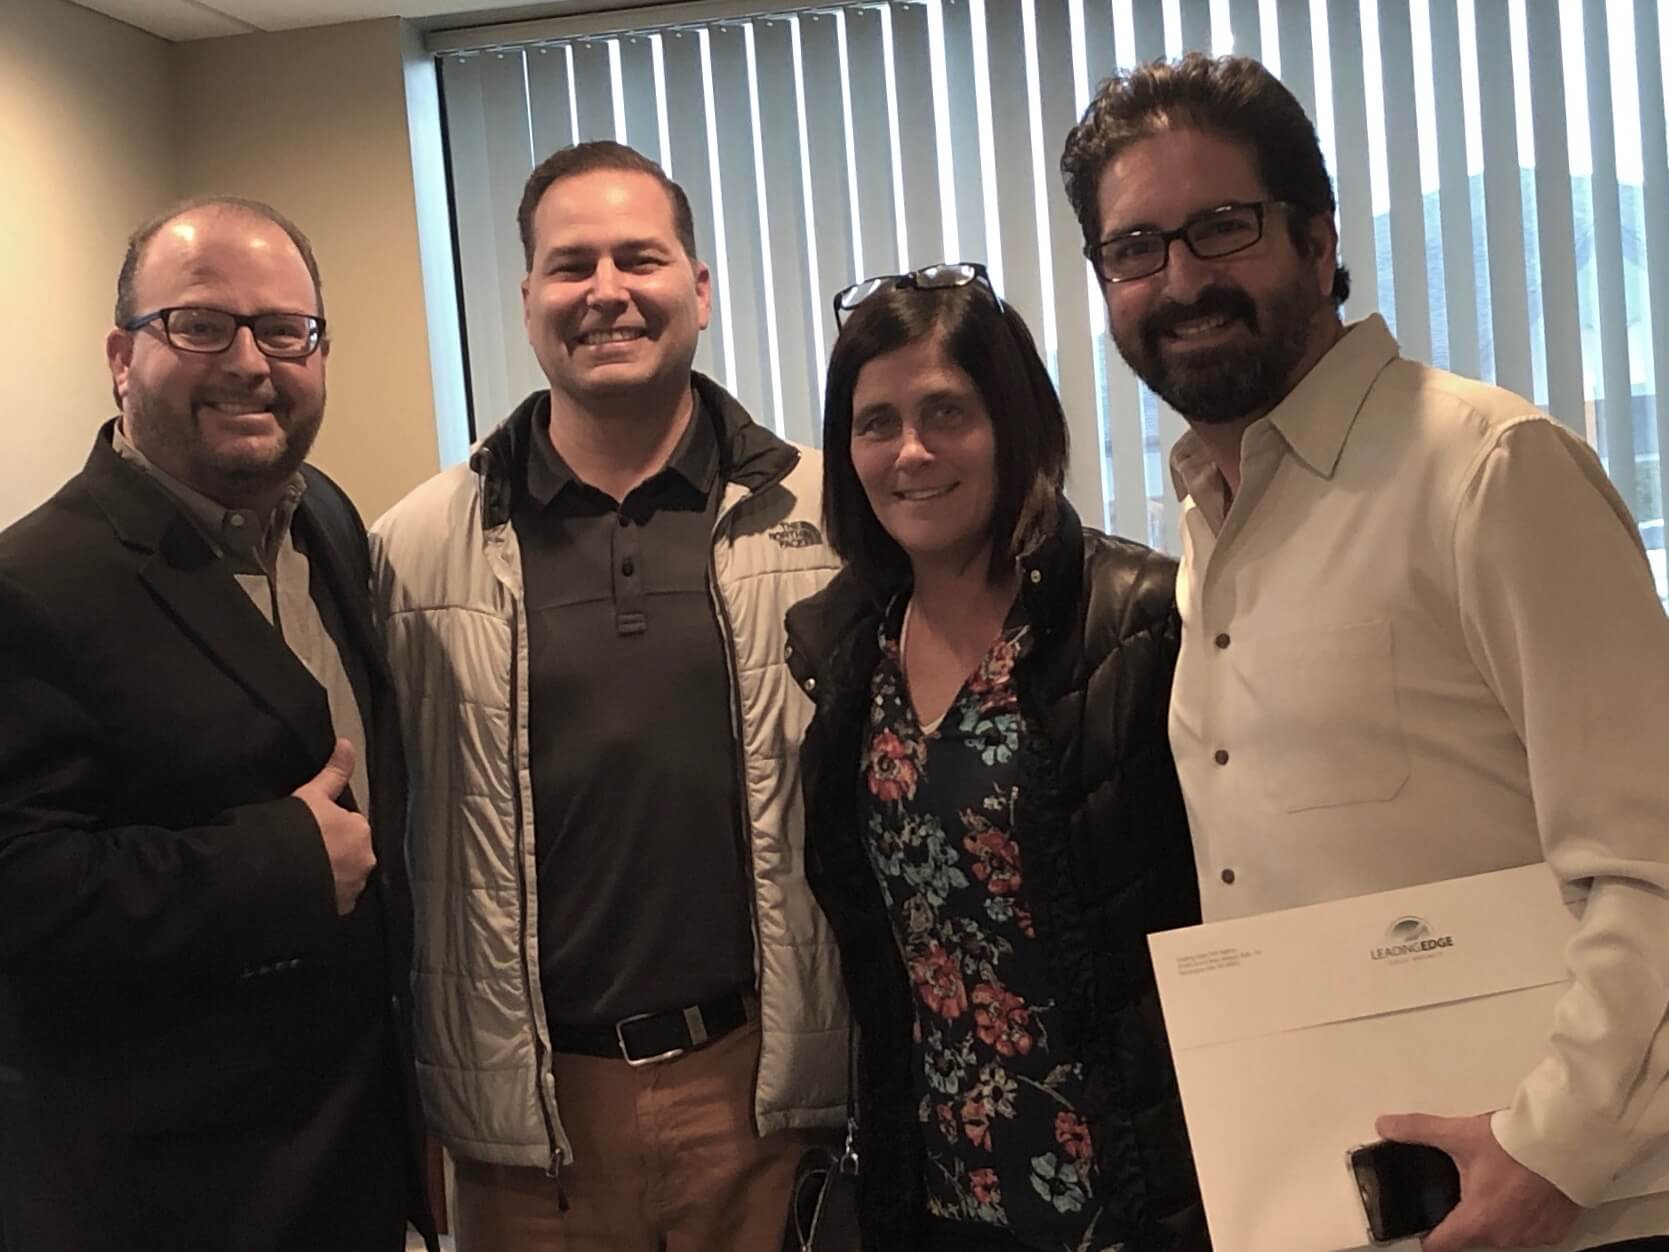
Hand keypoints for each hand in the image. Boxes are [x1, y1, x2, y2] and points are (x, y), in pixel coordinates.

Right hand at [293, 737, 374, 914]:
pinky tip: (297, 891)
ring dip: (326, 876)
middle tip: (299, 851)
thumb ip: (333, 772)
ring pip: (341, 878)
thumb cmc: (292, 829)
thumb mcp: (310, 795)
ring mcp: (352, 890)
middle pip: (348, 854)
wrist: (268, 876)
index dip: (326, 828)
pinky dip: (319, 896)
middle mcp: (365, 862)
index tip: (306, 830)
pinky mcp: (336, 913)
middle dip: (330, 853)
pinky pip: (330, 901)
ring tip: (295, 872)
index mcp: (362, 831)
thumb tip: (347, 742)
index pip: (349, 826)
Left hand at [1375, 1111, 1579, 1250]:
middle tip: (1456, 1188)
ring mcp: (1533, 1236)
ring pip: (1500, 1234)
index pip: (1440, 1245)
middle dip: (1460, 1217)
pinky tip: (1519, 1191)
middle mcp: (1505, 1237)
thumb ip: (1417, 1130)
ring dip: (1492, 1216)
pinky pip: (1529, 1229)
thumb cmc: (1514, 1145)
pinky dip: (1521, 1215)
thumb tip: (1384, 1125)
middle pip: (1470, 1236)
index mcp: (1477, 1221)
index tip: (1421, 1222)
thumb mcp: (1459, 1134)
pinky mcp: (1556, 1230)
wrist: (1568, 1143)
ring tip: (1489, 1184)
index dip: (1426, 1234)